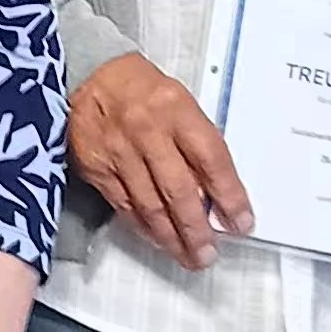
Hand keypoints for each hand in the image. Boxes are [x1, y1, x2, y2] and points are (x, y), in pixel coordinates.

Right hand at [67, 54, 248, 268]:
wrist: (89, 75)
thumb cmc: (142, 89)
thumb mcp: (178, 100)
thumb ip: (197, 141)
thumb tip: (216, 192)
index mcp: (176, 109)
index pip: (211, 159)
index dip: (229, 195)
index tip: (241, 223)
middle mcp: (148, 131)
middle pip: (179, 190)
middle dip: (198, 228)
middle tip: (210, 253)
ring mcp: (120, 152)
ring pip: (151, 205)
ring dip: (173, 237)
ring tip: (189, 257)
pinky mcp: (98, 168)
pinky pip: (125, 206)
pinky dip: (144, 227)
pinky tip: (159, 239)